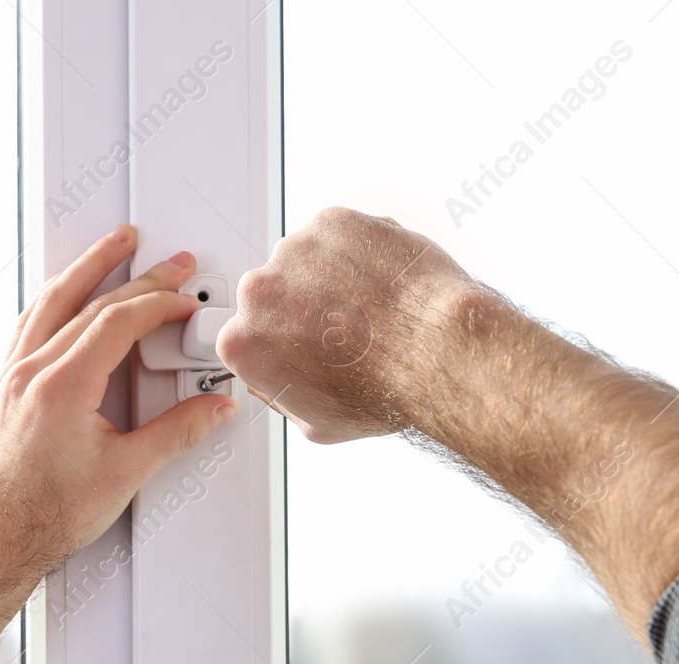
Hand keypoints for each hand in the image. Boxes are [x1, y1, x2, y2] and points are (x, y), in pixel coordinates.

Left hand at [0, 224, 238, 570]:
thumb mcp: (127, 472)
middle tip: (171, 263)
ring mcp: (11, 375)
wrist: (0, 537)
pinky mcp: (4, 386)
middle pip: (89, 302)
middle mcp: (30, 372)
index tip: (186, 302)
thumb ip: (178, 432)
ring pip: (51, 302)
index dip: (159, 304)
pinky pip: (29, 323)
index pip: (118, 321)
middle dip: (138, 278)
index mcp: (61, 387)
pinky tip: (65, 294)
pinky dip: (55, 299)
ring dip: (87, 268)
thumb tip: (214, 409)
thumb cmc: (47, 513)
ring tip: (115, 245)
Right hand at [216, 206, 472, 443]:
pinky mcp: (332, 223)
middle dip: (300, 309)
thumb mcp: (316, 424)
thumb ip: (282, 395)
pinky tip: (379, 282)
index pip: (246, 336)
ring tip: (368, 308)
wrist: (435, 351)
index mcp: (243, 342)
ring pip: (305, 260)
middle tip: (340, 332)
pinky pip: (338, 234)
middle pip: (272, 295)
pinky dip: (357, 251)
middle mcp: (259, 292)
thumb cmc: (383, 388)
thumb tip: (283, 381)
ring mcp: (295, 252)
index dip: (277, 344)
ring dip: (329, 278)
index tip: (298, 348)